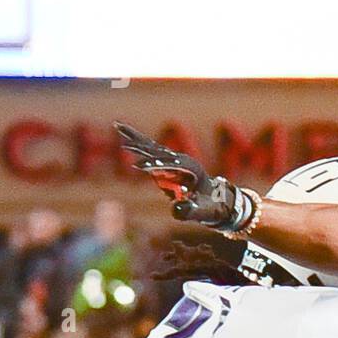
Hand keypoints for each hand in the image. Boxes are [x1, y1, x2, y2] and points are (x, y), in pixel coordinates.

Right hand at [114, 121, 252, 229]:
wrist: (219, 200)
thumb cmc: (212, 207)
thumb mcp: (203, 212)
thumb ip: (190, 211)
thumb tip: (176, 208)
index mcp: (191, 169)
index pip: (170, 164)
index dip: (154, 165)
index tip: (137, 167)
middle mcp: (183, 160)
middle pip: (158, 150)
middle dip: (140, 145)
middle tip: (122, 140)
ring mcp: (176, 161)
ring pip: (152, 147)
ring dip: (135, 138)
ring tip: (118, 126)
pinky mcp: (170, 164)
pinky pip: (151, 151)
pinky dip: (138, 143)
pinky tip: (125, 136)